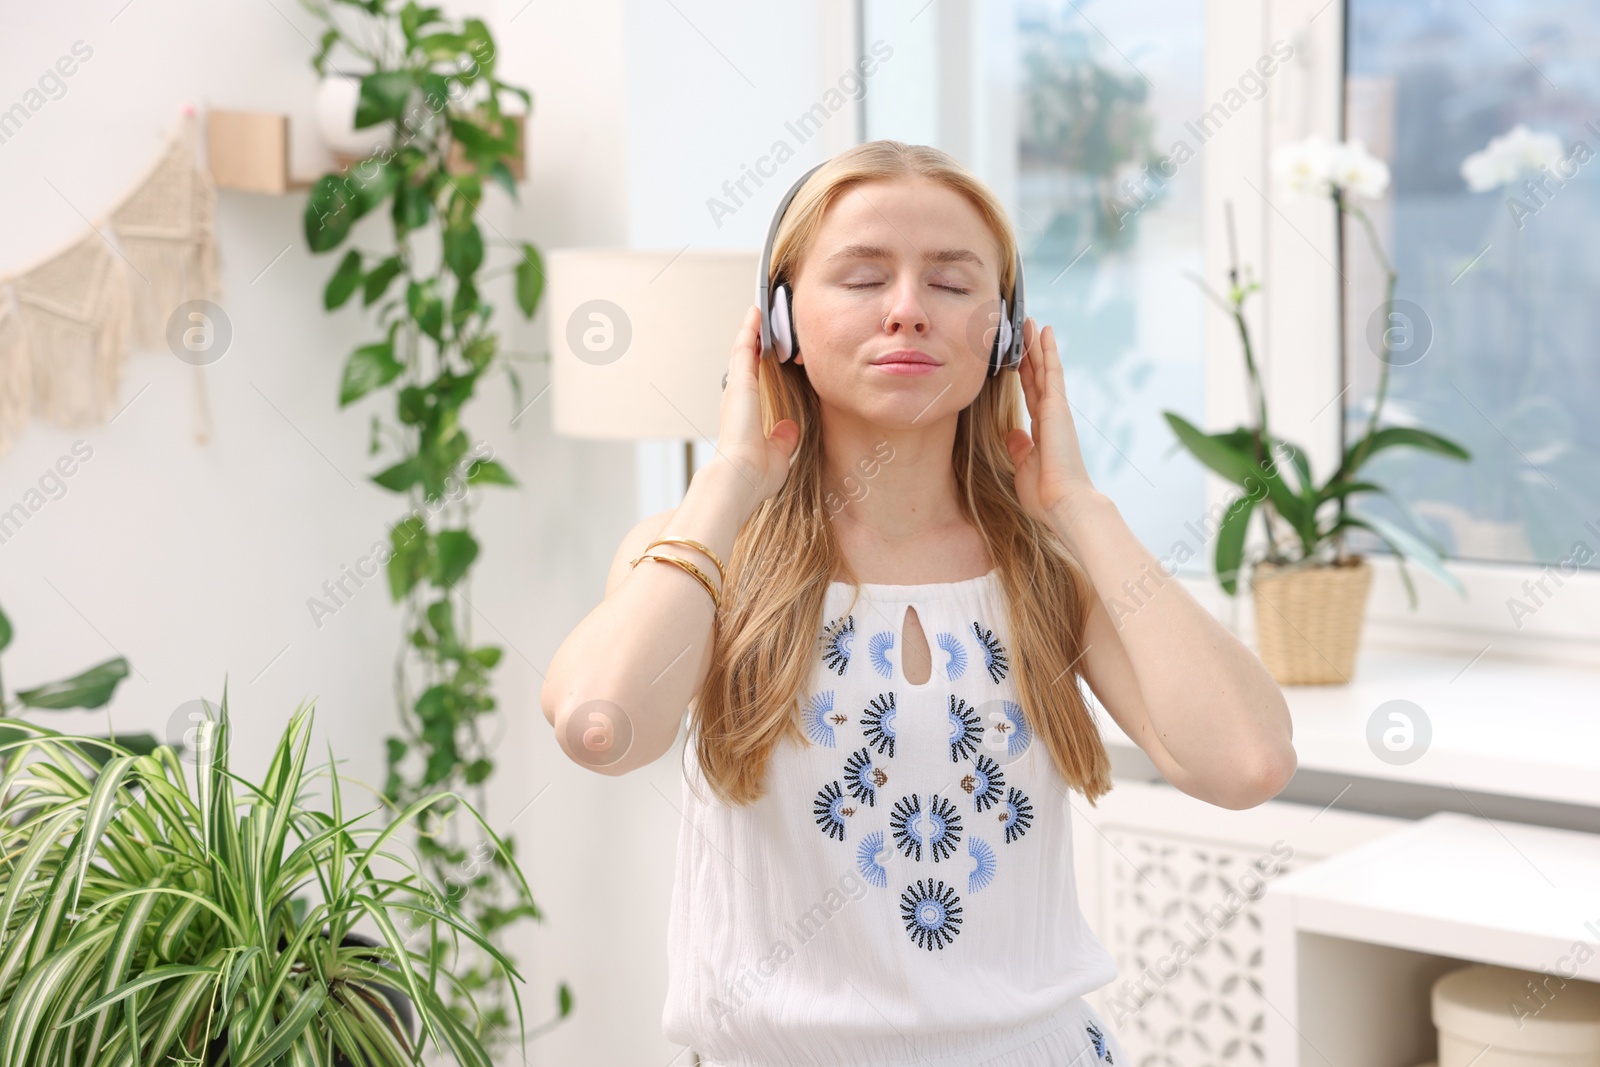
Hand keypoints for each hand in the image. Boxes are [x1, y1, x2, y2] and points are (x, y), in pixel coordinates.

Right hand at [708, 305, 799, 507]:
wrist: (741, 478)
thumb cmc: (756, 476)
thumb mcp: (778, 454)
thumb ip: (783, 439)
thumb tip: (790, 427)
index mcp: (745, 416)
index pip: (752, 383)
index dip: (756, 365)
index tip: (763, 351)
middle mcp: (737, 400)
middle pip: (745, 362)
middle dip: (752, 342)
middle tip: (759, 322)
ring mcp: (737, 389)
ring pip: (743, 351)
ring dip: (751, 330)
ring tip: (758, 310)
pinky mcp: (740, 382)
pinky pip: (744, 347)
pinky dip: (749, 329)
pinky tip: (756, 312)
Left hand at [1006, 317, 1097, 526]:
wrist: (1064, 503)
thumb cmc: (1046, 495)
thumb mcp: (1024, 468)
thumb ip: (1020, 448)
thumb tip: (1014, 434)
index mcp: (1042, 431)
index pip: (1031, 395)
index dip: (1025, 375)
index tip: (1019, 358)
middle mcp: (1051, 416)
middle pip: (1038, 377)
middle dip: (1031, 353)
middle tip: (1026, 329)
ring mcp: (1056, 410)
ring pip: (1044, 369)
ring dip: (1038, 345)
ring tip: (1033, 322)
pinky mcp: (1057, 407)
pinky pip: (1051, 372)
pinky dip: (1048, 351)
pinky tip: (1045, 332)